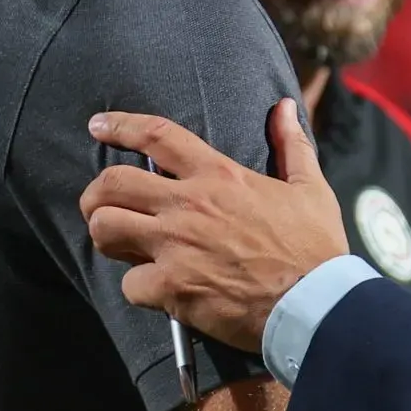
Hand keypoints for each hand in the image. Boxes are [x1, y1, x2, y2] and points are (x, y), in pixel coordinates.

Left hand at [81, 103, 347, 353]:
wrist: (314, 303)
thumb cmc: (315, 247)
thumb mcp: (310, 188)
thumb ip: (291, 145)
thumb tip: (284, 106)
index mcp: (219, 175)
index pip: (156, 136)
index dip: (121, 125)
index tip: (98, 126)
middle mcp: (188, 205)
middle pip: (112, 183)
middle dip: (96, 193)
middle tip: (100, 205)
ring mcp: (176, 246)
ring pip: (106, 227)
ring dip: (106, 235)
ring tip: (119, 244)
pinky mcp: (172, 287)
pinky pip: (128, 284)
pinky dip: (138, 288)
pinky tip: (156, 290)